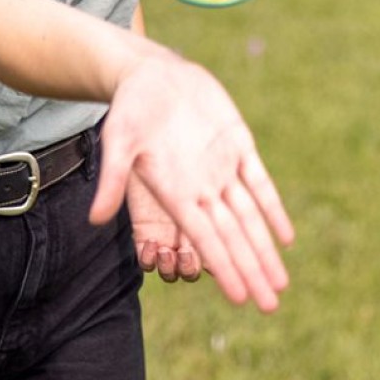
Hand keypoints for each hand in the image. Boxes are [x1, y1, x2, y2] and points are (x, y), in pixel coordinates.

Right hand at [91, 53, 293, 312]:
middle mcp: (201, 187)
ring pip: (250, 217)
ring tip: (280, 284)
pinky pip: (259, 182)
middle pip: (232, 236)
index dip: (224, 266)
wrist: (151, 73)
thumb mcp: (118, 139)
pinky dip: (273, 208)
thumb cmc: (129, 107)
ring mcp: (222, 167)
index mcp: (175, 192)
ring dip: (264, 250)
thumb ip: (113, 179)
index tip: (241, 298)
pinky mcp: (238, 143)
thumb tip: (94, 220)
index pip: (205, 238)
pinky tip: (286, 237)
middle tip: (271, 306)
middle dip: (251, 270)